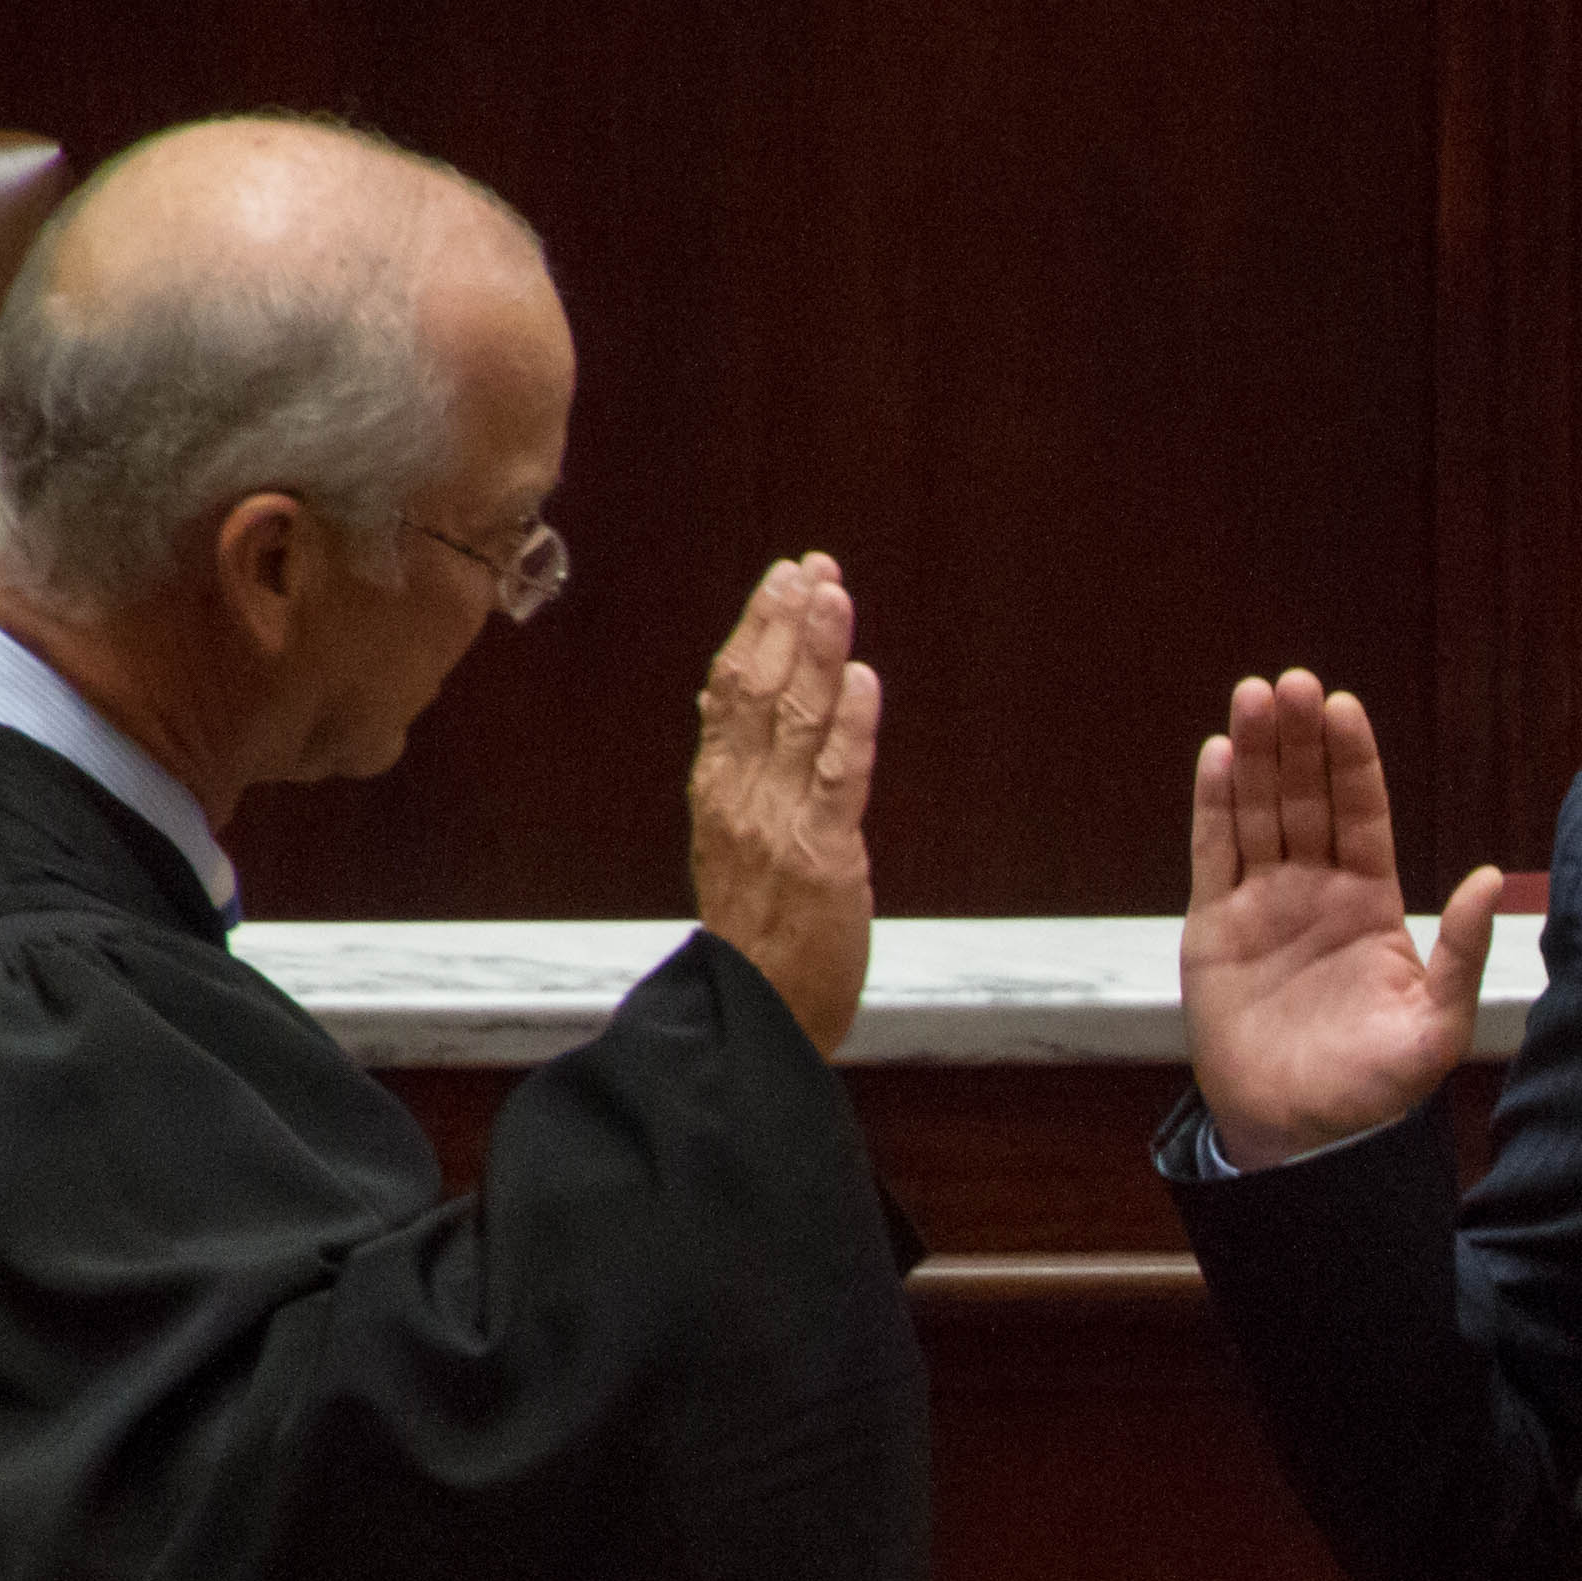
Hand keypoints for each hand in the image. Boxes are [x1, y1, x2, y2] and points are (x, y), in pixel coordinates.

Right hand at [689, 555, 883, 1055]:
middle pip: (759, 691)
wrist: (757, 1013)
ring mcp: (780, 825)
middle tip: (814, 567)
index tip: (783, 578)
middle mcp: (742, 797)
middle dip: (789, 623)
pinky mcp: (824, 858)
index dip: (758, 628)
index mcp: (719, 789)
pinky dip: (851, 727)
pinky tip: (862, 680)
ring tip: (835, 596)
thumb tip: (723, 700)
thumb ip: (734, 770)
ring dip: (818, 654)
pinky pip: (837, 781)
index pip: (730, 690)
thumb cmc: (757, 932)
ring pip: (796, 722)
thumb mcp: (731, 840)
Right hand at [1176, 667, 1504, 1166]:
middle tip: (1292, 685)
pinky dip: (1211, 805)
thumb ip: (1461, 951)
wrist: (1304, 1136)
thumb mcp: (1437, 1025)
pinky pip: (1212, 854)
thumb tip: (1487, 878)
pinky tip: (1215, 756)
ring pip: (1257, 812)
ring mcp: (1262, 906)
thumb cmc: (1375, 1088)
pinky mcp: (1214, 929)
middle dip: (1298, 740)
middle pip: (1305, 797)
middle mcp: (1315, 892)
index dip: (1352, 761)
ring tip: (1253, 697)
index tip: (1343, 708)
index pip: (1362, 813)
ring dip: (1253, 754)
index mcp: (1369, 904)